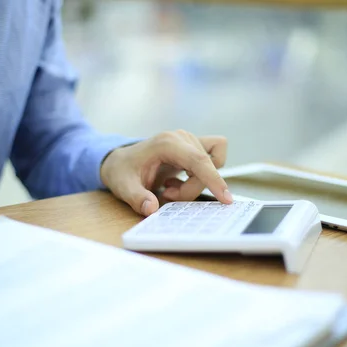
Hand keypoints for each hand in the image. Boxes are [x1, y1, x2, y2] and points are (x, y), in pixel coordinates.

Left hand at [100, 130, 231, 215]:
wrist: (120, 162)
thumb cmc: (123, 172)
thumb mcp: (123, 187)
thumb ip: (137, 198)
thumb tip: (151, 208)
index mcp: (166, 143)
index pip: (198, 160)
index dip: (214, 180)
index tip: (226, 198)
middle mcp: (181, 137)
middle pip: (204, 168)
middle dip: (190, 190)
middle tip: (167, 196)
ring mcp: (190, 140)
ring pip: (210, 166)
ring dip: (194, 184)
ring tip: (171, 188)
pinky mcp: (194, 146)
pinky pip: (214, 158)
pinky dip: (204, 174)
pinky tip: (182, 179)